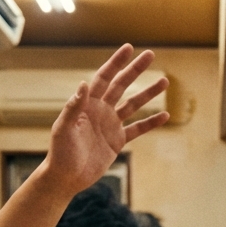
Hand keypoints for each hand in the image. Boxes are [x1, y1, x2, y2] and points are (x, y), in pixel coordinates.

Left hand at [41, 45, 168, 196]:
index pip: (104, 78)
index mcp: (87, 104)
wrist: (65, 177)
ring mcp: (110, 125)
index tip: (129, 49)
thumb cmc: (60, 153)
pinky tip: (165, 115)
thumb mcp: (64, 129)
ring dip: (148, 93)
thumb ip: (74, 107)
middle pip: (121, 85)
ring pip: (133, 104)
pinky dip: (151, 123)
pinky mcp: (117, 141)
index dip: (116, 63)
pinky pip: (138, 129)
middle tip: (150, 55)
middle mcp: (100, 111)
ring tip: (164, 81)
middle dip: (135, 70)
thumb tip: (83, 84)